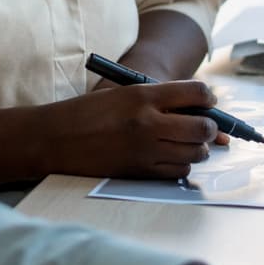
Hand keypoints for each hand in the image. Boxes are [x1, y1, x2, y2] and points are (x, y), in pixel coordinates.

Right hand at [50, 79, 225, 179]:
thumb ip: (157, 100)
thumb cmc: (86, 113)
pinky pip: (178, 171)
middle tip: (203, 126)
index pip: (196, 92)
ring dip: (196, 149)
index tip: (208, 101)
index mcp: (142, 95)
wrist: (54, 139)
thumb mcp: (121, 95)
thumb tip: (197, 111)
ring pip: (195, 153)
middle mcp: (148, 122)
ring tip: (185, 143)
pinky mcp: (140, 172)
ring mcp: (146, 150)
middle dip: (209, 127)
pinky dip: (180, 165)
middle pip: (202, 127)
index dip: (208, 97)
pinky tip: (169, 157)